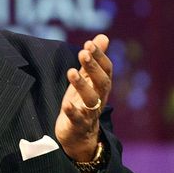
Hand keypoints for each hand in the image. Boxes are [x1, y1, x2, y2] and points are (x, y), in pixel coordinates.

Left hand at [54, 34, 112, 161]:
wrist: (80, 136)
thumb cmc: (83, 102)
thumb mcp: (88, 80)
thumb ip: (94, 59)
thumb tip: (103, 37)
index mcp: (101, 87)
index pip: (106, 70)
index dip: (100, 57)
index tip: (89, 44)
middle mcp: (99, 99)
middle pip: (102, 83)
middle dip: (93, 67)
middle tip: (83, 52)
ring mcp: (89, 113)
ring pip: (91, 100)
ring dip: (82, 85)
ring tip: (71, 71)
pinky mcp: (78, 126)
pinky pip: (78, 119)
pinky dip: (73, 112)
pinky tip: (67, 104)